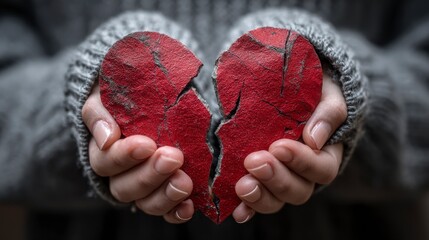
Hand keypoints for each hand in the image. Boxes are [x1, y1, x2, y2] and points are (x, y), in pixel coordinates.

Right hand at [82, 83, 193, 222]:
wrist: (147, 96)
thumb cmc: (126, 95)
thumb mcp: (106, 96)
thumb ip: (100, 113)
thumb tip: (107, 138)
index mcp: (104, 151)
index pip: (106, 162)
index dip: (124, 157)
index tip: (146, 144)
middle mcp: (121, 175)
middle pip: (126, 187)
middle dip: (150, 175)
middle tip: (173, 158)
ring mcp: (144, 187)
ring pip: (146, 203)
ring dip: (164, 196)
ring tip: (184, 183)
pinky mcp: (164, 193)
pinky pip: (167, 211)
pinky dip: (176, 212)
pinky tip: (188, 206)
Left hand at [233, 74, 346, 222]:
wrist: (289, 91)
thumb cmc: (312, 92)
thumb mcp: (327, 95)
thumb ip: (328, 112)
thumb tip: (315, 138)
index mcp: (324, 155)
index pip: (321, 169)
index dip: (302, 162)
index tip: (279, 146)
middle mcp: (304, 175)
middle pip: (298, 190)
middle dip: (276, 179)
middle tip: (254, 162)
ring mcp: (280, 181)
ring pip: (276, 200)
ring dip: (260, 196)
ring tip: (243, 185)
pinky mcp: (259, 182)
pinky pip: (254, 202)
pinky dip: (246, 208)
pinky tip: (237, 210)